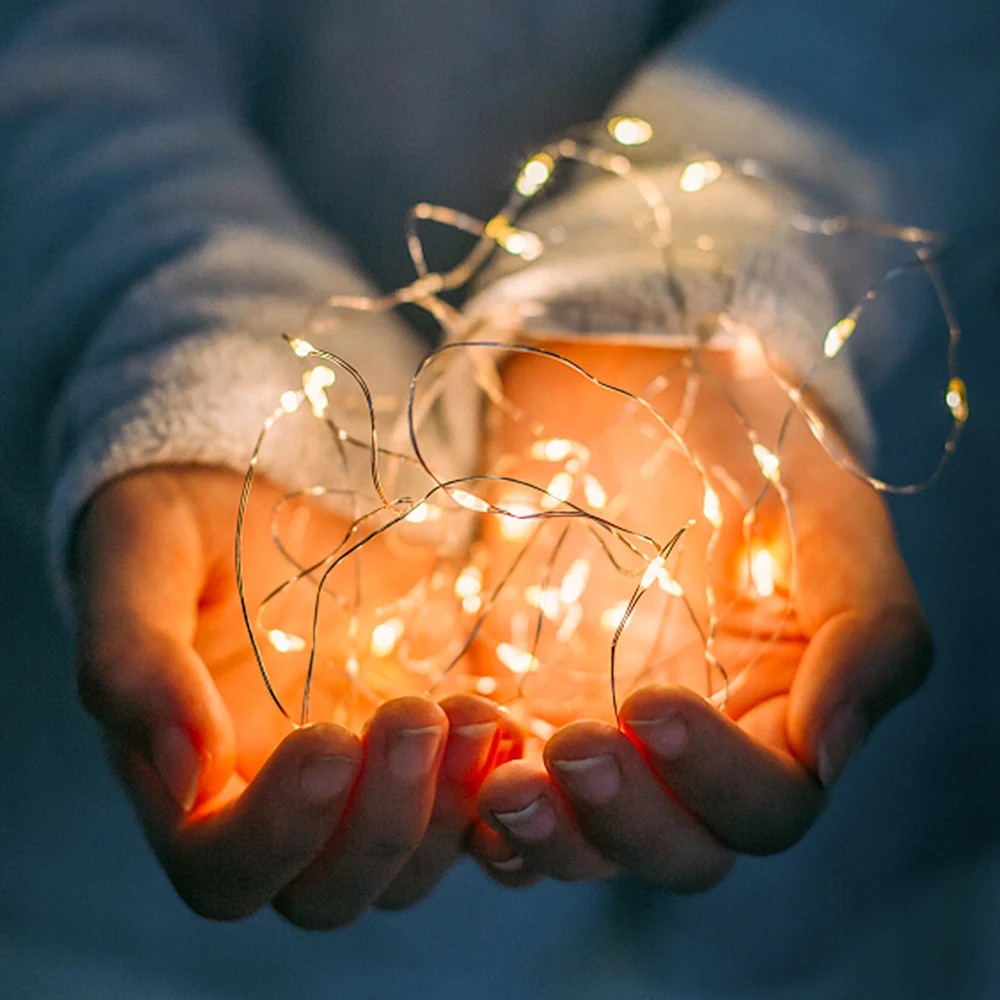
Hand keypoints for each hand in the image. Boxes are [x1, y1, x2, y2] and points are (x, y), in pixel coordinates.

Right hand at [73, 465, 508, 925]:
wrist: (261, 501)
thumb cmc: (186, 534)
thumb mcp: (141, 564)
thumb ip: (134, 665)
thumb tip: (186, 774)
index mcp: (192, 787)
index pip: (225, 869)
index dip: (278, 830)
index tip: (324, 740)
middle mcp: (280, 810)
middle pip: (330, 891)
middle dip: (383, 822)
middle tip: (415, 716)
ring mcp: (361, 791)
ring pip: (410, 870)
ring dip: (452, 811)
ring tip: (476, 716)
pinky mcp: (424, 761)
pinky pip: (475, 820)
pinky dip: (502, 798)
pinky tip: (516, 732)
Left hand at [466, 340, 931, 886]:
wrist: (645, 402)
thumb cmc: (750, 456)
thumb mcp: (831, 522)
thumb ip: (867, 636)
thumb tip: (824, 755)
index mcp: (780, 721)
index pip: (766, 806)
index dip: (714, 777)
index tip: (650, 699)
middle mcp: (693, 757)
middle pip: (675, 851)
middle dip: (623, 816)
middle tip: (570, 742)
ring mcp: (607, 745)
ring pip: (586, 847)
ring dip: (544, 833)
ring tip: (500, 780)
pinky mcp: (528, 719)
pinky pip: (505, 806)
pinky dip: (477, 811)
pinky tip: (459, 770)